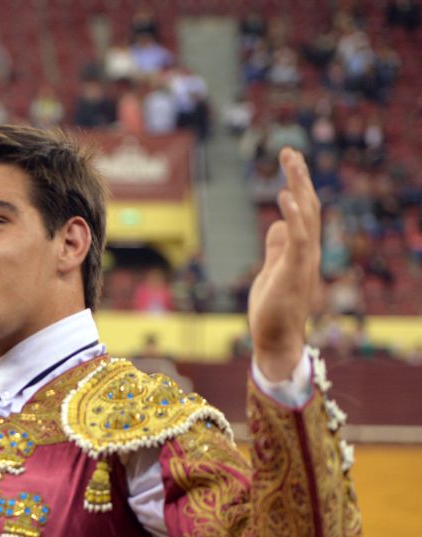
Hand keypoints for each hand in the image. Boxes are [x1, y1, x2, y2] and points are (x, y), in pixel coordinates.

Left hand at [247, 148, 320, 380]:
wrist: (275, 340)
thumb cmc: (273, 309)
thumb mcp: (271, 270)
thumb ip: (277, 248)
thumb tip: (278, 225)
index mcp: (302, 250)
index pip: (304, 211)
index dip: (298, 186)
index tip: (289, 162)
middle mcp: (308, 252)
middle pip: (309, 206)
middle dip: (299, 178)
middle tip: (289, 151)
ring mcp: (303, 261)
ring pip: (307, 216)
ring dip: (298, 187)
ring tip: (290, 162)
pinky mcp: (294, 271)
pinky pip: (298, 238)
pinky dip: (295, 216)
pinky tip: (286, 197)